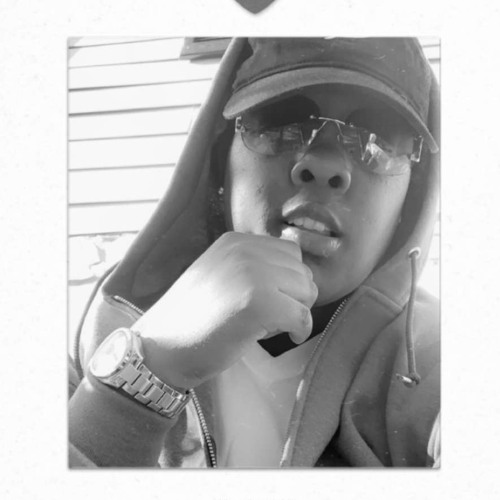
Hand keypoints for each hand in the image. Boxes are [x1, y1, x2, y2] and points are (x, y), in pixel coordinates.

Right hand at [133, 231, 317, 389]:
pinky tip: (279, 337)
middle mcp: (246, 251)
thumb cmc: (191, 318)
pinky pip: (303, 317)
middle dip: (295, 298)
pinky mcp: (259, 304)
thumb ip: (252, 265)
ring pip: (307, 292)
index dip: (288, 281)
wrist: (160, 347)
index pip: (291, 252)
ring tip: (268, 325)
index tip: (273, 300)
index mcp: (236, 241)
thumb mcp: (219, 274)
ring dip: (296, 313)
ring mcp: (253, 275)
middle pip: (303, 272)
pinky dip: (298, 331)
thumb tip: (296, 275)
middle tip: (271, 317)